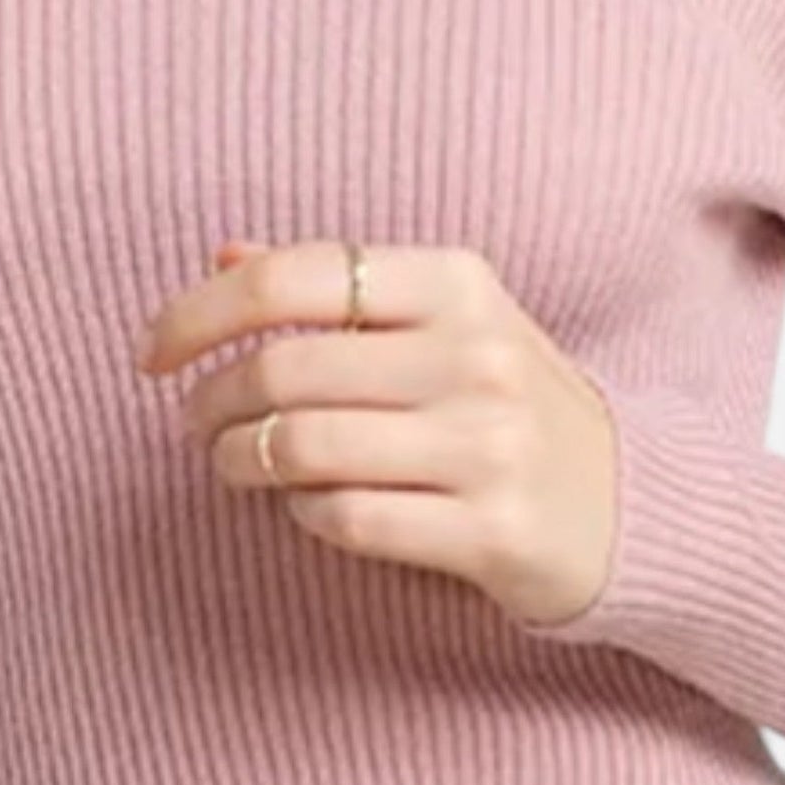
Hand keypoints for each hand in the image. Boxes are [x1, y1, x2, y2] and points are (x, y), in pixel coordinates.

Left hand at [133, 237, 619, 629]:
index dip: (199, 312)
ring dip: (240, 459)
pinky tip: (305, 505)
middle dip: (212, 398)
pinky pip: (348, 520)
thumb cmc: (502, 399)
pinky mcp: (492, 530)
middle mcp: (475, 353)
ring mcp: (489, 444)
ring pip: (305, 448)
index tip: (153, 350)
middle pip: (285, 368)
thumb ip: (334, 287)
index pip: (293, 276)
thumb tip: (222, 253)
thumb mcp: (439, 320)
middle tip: (195, 418)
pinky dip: (303, 513)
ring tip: (232, 461)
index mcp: (454, 283)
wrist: (632, 502)